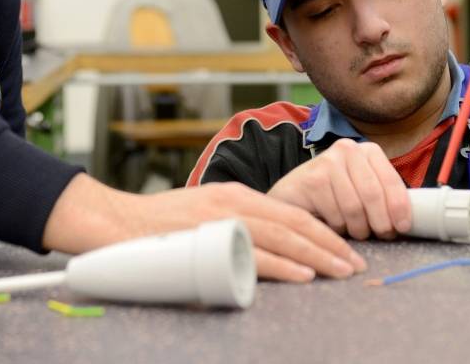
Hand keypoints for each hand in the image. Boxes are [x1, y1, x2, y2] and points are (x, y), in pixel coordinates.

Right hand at [42, 173, 366, 282]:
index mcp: (236, 195)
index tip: (344, 249)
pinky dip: (283, 265)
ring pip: (282, 238)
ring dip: (317, 256)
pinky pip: (254, 254)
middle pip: (295, 223)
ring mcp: (221, 220)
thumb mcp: (205, 214)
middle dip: (330, 245)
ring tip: (341, 272)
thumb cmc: (159, 225)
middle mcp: (234, 202)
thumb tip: (269, 250)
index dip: (323, 231)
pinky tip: (304, 274)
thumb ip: (236, 226)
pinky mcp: (207, 239)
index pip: (292, 212)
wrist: (114, 222)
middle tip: (355, 264)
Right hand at [267, 140, 411, 240]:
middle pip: (373, 194)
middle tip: (381, 236)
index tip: (403, 227)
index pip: (391, 180)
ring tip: (356, 231)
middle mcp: (348, 149)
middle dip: (381, 222)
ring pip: (354, 208)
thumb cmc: (335, 195)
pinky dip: (339, 228)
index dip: (399, 206)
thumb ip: (385, 197)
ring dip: (358, 228)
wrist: (295, 193)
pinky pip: (335, 214)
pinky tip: (335, 225)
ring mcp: (327, 161)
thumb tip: (410, 221)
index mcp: (368, 151)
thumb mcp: (364, 189)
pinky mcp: (312, 178)